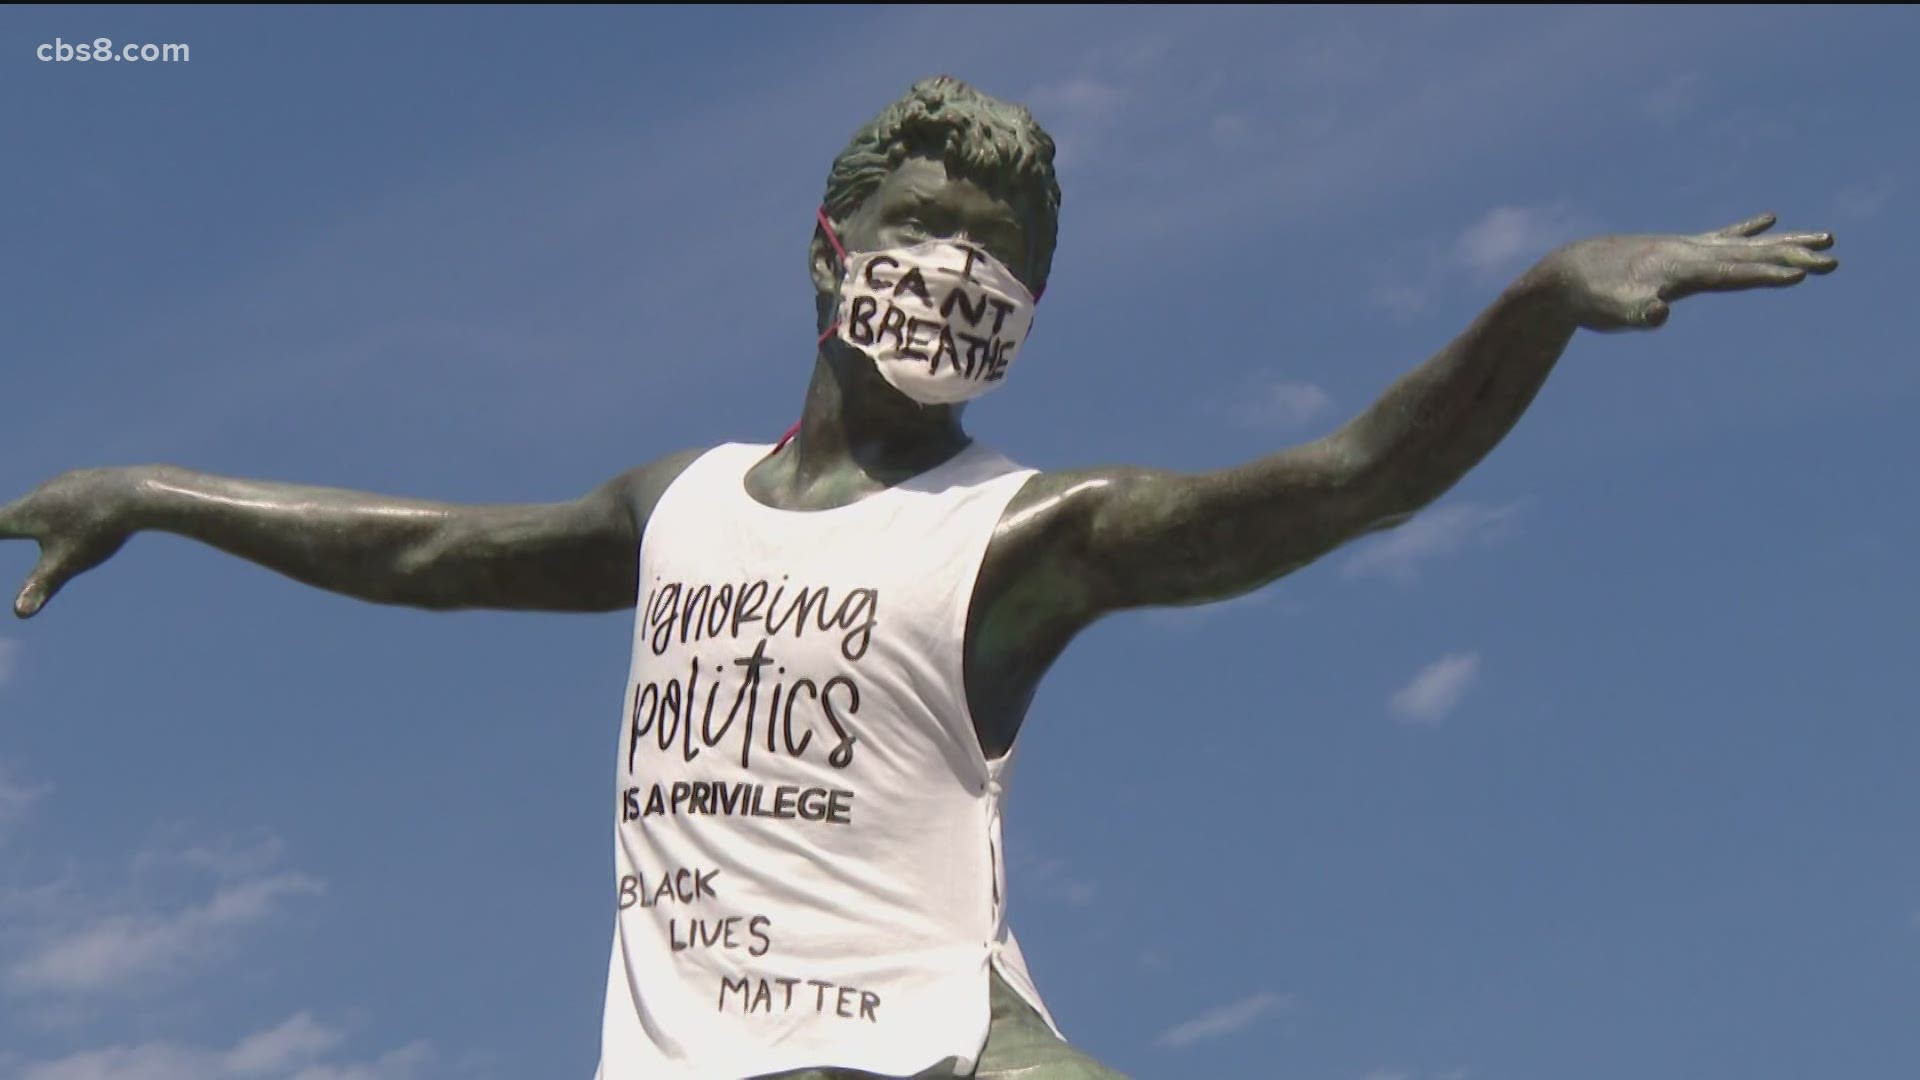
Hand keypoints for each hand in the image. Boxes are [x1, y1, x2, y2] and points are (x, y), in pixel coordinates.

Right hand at [0, 468, 143, 617]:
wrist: (140, 492)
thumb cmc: (98, 529)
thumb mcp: (67, 562)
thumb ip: (41, 586)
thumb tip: (19, 613)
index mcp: (29, 511)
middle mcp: (43, 492)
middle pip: (16, 510)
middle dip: (6, 523)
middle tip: (3, 526)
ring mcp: (69, 482)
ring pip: (44, 499)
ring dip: (34, 511)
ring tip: (29, 518)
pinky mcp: (92, 479)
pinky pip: (71, 493)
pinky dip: (64, 505)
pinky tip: (78, 509)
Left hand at [1542, 212, 1837, 332]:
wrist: (1565, 272)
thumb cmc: (1590, 297)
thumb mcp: (1611, 312)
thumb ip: (1636, 313)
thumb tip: (1659, 313)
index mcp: (1680, 268)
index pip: (1732, 273)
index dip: (1765, 276)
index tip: (1802, 275)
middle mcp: (1689, 252)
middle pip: (1750, 255)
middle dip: (1792, 258)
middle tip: (1833, 260)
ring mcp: (1686, 248)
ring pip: (1746, 245)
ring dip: (1784, 243)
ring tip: (1825, 238)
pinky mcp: (1677, 251)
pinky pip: (1721, 238)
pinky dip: (1745, 231)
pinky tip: (1768, 218)